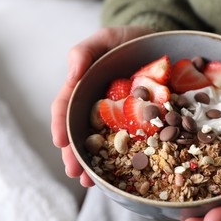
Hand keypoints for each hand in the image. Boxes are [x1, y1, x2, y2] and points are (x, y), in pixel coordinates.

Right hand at [51, 26, 152, 186]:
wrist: (160, 46)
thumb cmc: (129, 40)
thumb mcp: (106, 39)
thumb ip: (85, 52)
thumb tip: (71, 74)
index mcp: (85, 88)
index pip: (67, 106)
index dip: (61, 124)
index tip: (60, 141)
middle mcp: (99, 107)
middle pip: (81, 132)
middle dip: (76, 154)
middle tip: (74, 173)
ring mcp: (121, 118)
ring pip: (104, 143)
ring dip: (97, 164)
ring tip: (92, 181)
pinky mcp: (142, 123)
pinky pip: (133, 142)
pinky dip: (127, 159)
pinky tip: (125, 173)